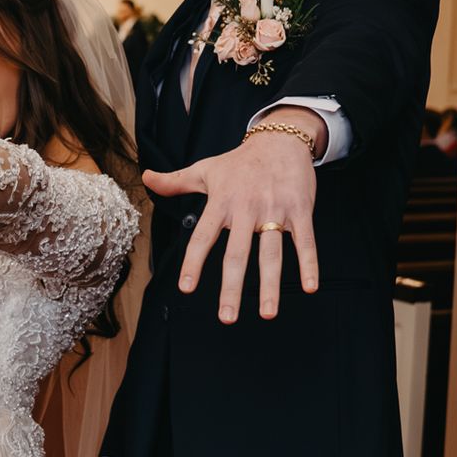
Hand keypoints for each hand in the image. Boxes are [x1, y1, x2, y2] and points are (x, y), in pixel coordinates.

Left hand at [141, 120, 320, 323]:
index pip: (203, 236)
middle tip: (227, 317)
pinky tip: (310, 287)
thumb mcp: (206, 169)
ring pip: (271, 253)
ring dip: (270, 285)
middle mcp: (247, 209)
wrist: (281, 139)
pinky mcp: (300, 210)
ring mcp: (275, 210)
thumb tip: (146, 178)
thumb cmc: (240, 161)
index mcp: (222, 202)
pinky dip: (309, 264)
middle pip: (237, 253)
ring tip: (267, 313)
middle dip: (232, 287)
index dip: (194, 262)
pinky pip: (305, 241)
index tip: (186, 288)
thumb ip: (176, 181)